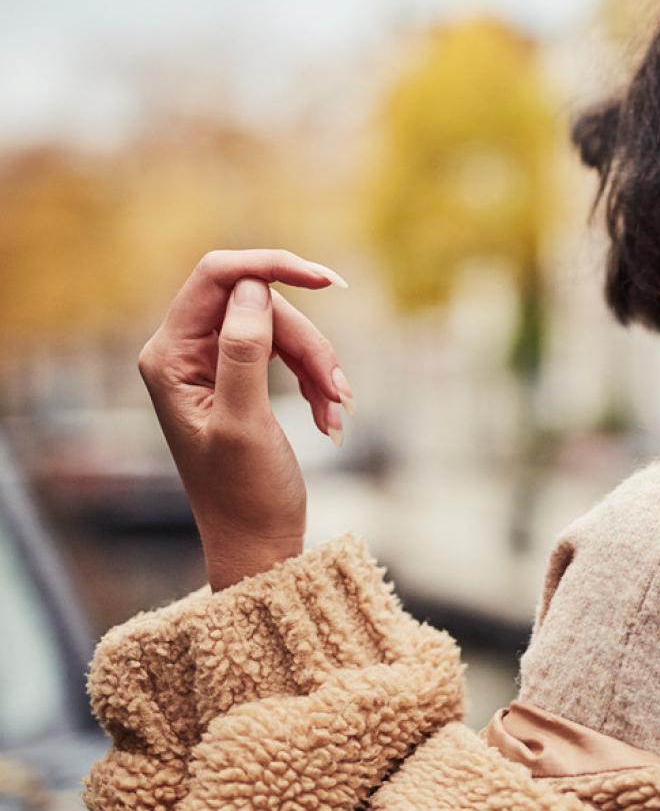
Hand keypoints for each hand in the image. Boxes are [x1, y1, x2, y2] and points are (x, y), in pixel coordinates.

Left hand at [136, 249, 354, 589]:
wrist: (257, 542)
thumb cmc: (244, 494)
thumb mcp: (245, 422)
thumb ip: (243, 352)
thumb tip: (253, 288)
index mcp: (169, 357)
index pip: (217, 278)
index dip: (272, 268)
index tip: (328, 280)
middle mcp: (184, 353)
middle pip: (261, 307)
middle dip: (307, 344)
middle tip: (339, 389)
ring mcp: (212, 364)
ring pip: (283, 331)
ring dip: (319, 367)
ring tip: (337, 412)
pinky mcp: (241, 378)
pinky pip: (290, 356)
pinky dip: (317, 382)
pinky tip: (331, 419)